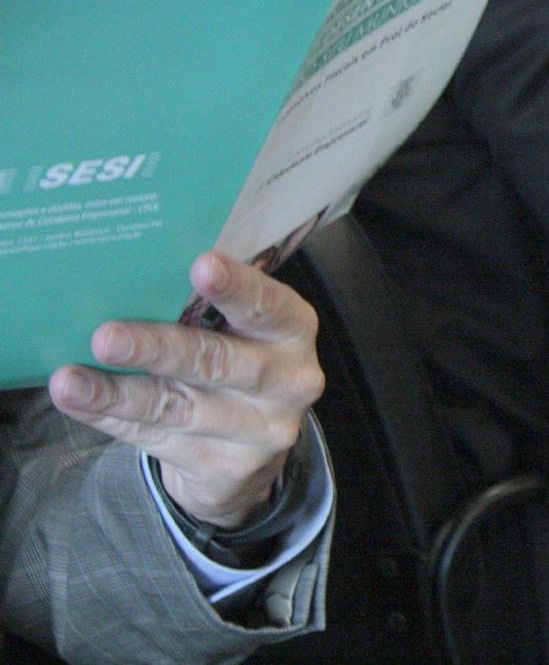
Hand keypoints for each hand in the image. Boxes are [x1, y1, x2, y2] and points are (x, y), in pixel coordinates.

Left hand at [48, 252, 322, 527]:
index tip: (201, 265)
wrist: (252, 451)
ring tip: (70, 381)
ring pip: (178, 407)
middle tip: (106, 338)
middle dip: (158, 349)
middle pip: (217, 361)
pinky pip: (156, 438)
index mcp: (294, 330)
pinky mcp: (225, 467)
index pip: (269, 306)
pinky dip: (111, 416)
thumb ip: (207, 309)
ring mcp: (260, 430)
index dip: (237, 287)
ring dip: (118, 393)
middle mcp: (288, 380)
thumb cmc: (238, 360)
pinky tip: (78, 401)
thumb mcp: (244, 331)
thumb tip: (132, 277)